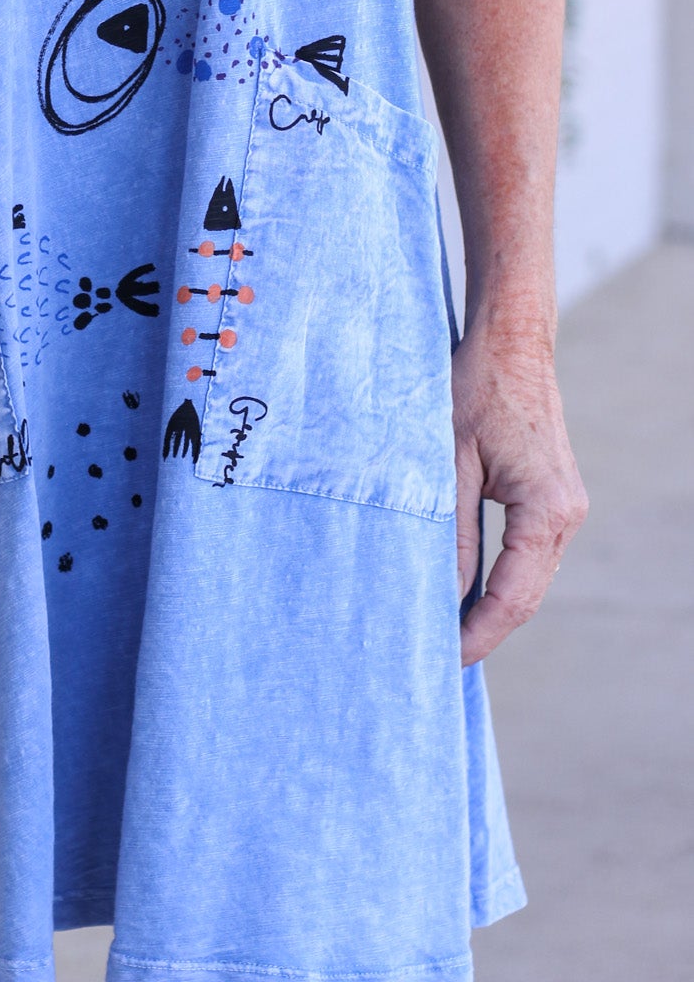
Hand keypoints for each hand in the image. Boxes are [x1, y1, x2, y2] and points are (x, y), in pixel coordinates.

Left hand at [452, 313, 587, 666]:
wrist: (510, 342)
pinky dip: (500, 578)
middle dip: (484, 630)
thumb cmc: (475, 390)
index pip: (513, 598)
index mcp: (547, 511)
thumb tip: (442, 594)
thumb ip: (449, 530)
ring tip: (446, 633)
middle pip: (526, 596)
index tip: (443, 661)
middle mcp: (566, 515)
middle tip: (437, 659)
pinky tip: (466, 591)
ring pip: (529, 578)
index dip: (478, 634)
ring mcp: (564, 507)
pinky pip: (527, 554)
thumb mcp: (450, 461)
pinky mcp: (552, 497)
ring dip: (492, 607)